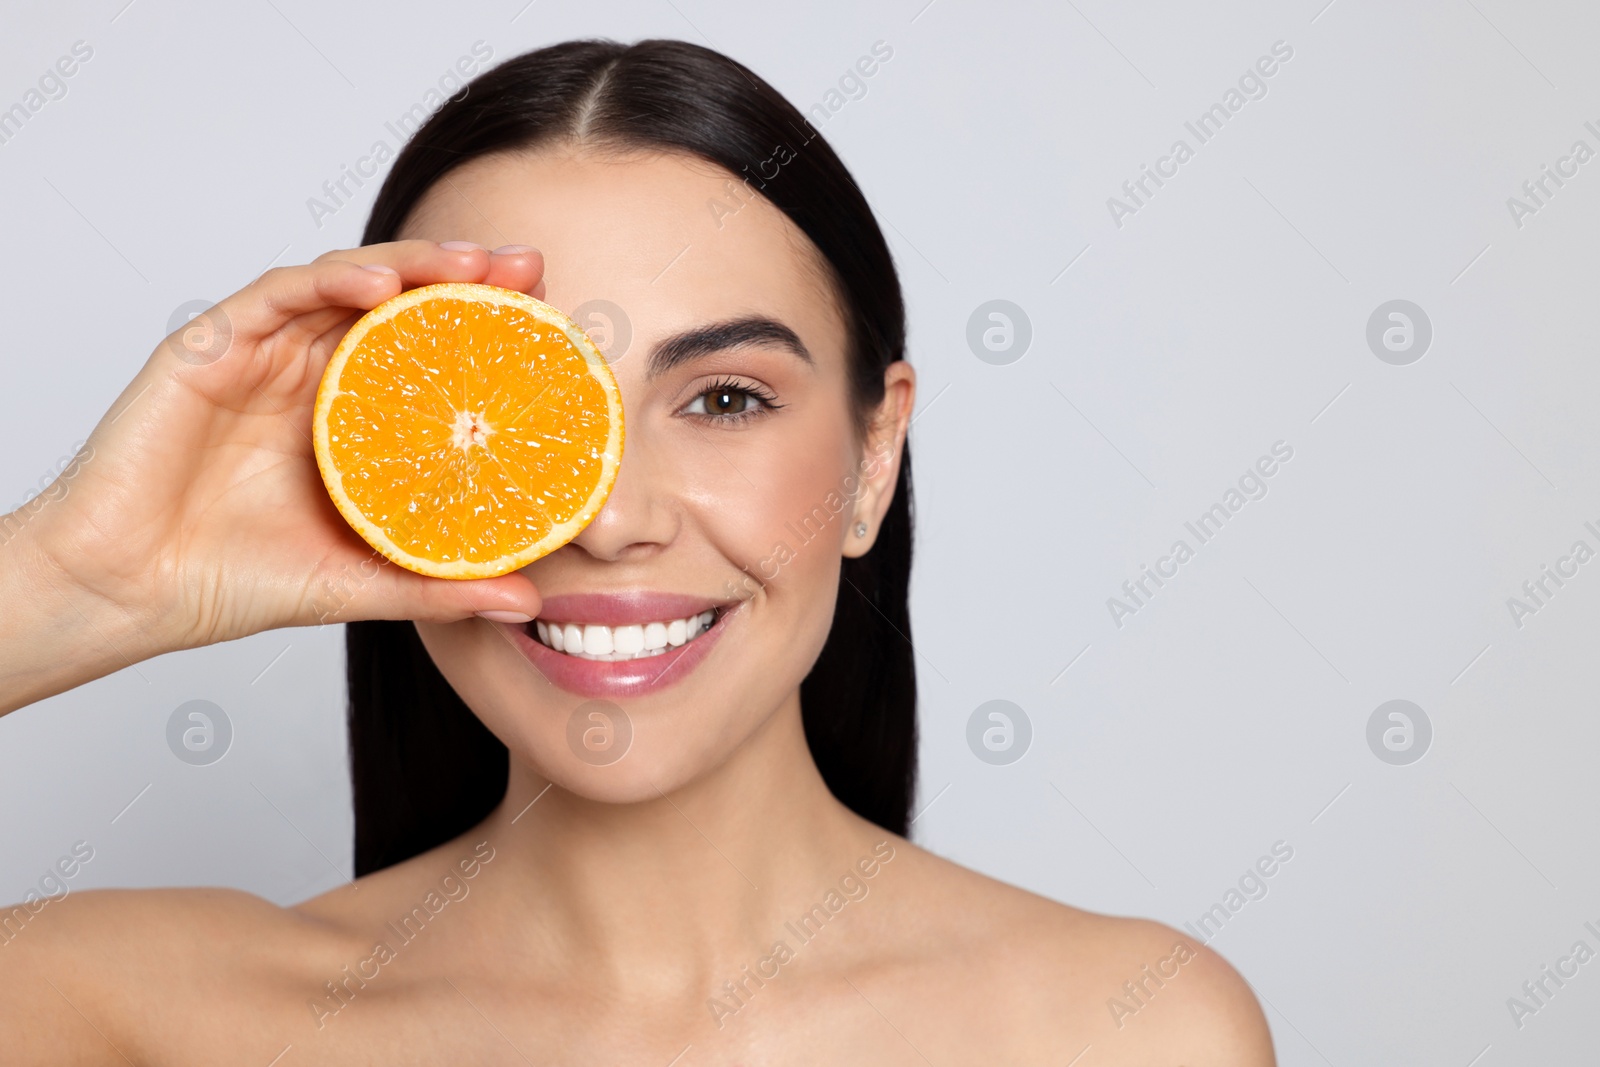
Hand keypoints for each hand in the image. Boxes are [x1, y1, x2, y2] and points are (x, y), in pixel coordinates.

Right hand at [20, 240, 546, 657]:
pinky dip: (333, 279)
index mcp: (353, 419)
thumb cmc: (233, 579)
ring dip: (414, 264)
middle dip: (468, 278)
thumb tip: (529, 602)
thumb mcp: (361, 582)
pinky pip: (281, 293)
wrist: (129, 593)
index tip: (554, 322)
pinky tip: (382, 285)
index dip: (490, 331)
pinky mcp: (214, 345)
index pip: (432, 354)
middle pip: (401, 305)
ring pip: (348, 282)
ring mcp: (266, 355)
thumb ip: (440, 584)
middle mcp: (314, 375)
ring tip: (474, 265)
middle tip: (530, 267)